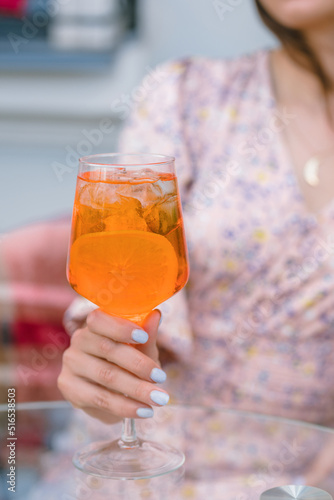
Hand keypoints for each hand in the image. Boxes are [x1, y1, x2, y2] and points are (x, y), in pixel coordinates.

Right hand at [57, 309, 168, 423]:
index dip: (120, 327)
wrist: (111, 391)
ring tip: (158, 398)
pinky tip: (143, 410)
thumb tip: (155, 315)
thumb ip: (147, 334)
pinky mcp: (69, 388)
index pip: (99, 319)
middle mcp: (79, 340)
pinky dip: (125, 406)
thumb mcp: (141, 348)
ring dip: (136, 389)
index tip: (143, 337)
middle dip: (138, 364)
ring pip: (105, 376)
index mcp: (95, 324)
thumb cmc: (128, 361)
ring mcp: (71, 364)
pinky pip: (99, 398)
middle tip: (161, 377)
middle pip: (106, 349)